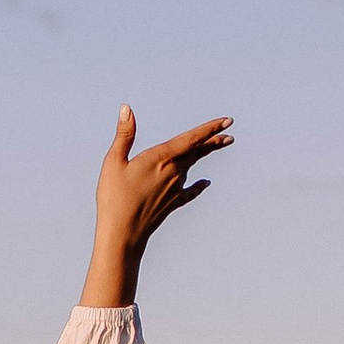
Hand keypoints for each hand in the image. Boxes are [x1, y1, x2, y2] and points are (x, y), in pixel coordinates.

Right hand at [83, 106, 232, 307]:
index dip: (211, 128)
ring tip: (212, 148)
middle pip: (197, 152)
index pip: (192, 139)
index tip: (228, 121)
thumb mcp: (114, 162)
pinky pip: (191, 191)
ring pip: (192, 168)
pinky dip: (199, 185)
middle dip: (213, 142)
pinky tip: (205, 183)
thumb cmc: (114, 198)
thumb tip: (126, 109)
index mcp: (161, 159)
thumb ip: (125, 135)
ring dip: (201, 156)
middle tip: (229, 135)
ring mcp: (175, 189)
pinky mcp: (173, 203)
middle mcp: (173, 172)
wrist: (123, 234)